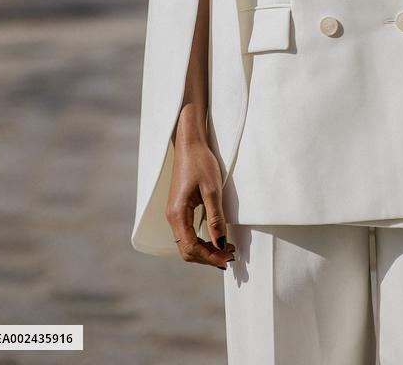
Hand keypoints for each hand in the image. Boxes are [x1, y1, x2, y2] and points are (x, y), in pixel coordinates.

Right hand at [166, 134, 235, 268]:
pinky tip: (215, 238)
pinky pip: (187, 234)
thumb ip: (216, 218)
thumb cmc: (201, 163)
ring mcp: (174, 214)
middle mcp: (172, 217)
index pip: (191, 248)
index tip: (228, 257)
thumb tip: (220, 244)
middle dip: (208, 256)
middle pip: (187, 250)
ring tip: (226, 249)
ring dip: (205, 250)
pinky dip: (201, 241)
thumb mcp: (212, 190)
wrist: (190, 144)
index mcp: (177, 214)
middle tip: (230, 255)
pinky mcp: (179, 210)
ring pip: (186, 244)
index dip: (210, 257)